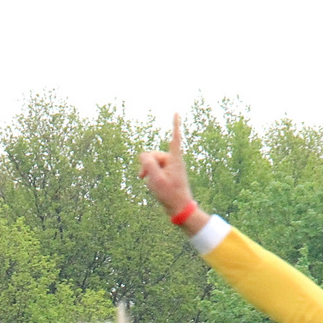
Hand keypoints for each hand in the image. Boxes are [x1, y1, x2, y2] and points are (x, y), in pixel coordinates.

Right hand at [138, 113, 205, 232]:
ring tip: (152, 185)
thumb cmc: (170, 195)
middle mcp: (174, 161)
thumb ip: (148, 164)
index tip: (176, 112)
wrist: (180, 209)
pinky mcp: (169, 174)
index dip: (175, 125)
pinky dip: (151, 176)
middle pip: (154, 154)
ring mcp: (171, 168)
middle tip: (141, 177)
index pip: (174, 139)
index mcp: (174, 160)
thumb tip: (143, 155)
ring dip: (148, 172)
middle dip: (146, 164)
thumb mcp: (156, 179)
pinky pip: (155, 171)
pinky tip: (153, 186)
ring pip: (153, 163)